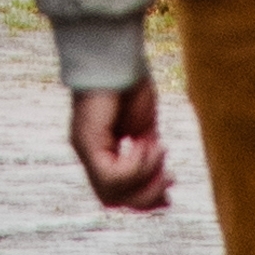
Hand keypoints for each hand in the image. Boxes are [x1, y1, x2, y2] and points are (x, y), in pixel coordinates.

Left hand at [66, 73, 172, 214]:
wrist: (117, 54)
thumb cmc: (130, 84)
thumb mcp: (145, 128)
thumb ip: (149, 156)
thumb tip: (165, 185)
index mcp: (101, 152)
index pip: (115, 194)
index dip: (143, 200)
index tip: (169, 194)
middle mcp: (88, 153)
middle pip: (111, 200)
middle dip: (146, 196)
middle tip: (169, 177)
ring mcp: (85, 148)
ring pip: (111, 193)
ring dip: (144, 178)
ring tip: (158, 150)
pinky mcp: (87, 141)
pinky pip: (111, 175)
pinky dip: (135, 166)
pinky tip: (144, 143)